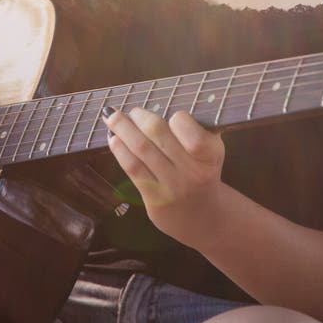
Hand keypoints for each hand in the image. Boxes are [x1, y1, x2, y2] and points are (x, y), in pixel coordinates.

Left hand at [103, 106, 224, 247]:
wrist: (204, 217)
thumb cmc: (203, 172)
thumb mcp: (210, 151)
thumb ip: (192, 130)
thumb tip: (156, 105)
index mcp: (211, 156)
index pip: (193, 134)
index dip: (180, 120)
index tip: (173, 115)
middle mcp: (193, 172)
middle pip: (159, 135)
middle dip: (141, 117)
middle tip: (133, 111)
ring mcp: (171, 187)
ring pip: (141, 149)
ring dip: (123, 128)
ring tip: (112, 116)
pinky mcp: (154, 199)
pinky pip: (133, 168)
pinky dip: (120, 149)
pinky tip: (113, 138)